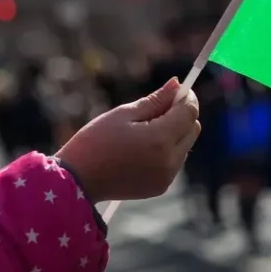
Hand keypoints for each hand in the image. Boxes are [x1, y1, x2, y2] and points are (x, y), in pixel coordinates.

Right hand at [56, 78, 200, 202]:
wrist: (77, 181)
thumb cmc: (95, 142)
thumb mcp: (123, 115)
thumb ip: (155, 100)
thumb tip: (177, 84)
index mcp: (160, 139)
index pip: (189, 112)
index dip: (187, 98)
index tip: (178, 90)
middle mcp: (169, 160)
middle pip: (193, 129)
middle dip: (182, 115)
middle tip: (158, 109)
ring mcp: (167, 176)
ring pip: (185, 145)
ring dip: (175, 134)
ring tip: (145, 131)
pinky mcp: (161, 186)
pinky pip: (175, 161)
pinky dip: (168, 151)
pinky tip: (143, 149)